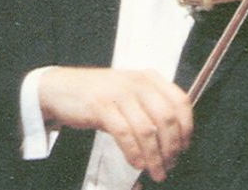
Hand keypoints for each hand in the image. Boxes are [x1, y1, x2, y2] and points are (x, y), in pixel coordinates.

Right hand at [38, 67, 192, 181]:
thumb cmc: (99, 94)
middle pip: (166, 118)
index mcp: (150, 78)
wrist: (61, 88)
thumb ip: (151, 106)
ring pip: (147, 130)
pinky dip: (134, 153)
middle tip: (170, 164)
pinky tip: (137, 163)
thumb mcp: (130, 92)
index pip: (180, 101)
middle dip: (171, 147)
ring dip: (154, 156)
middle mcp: (138, 82)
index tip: (185, 147)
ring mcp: (119, 93)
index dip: (187, 127)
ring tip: (156, 170)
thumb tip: (173, 137)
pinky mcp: (101, 106)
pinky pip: (125, 134)